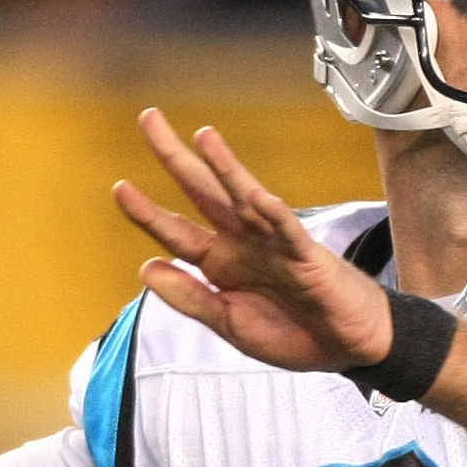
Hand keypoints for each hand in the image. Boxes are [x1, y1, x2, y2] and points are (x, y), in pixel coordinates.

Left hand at [113, 110, 393, 373]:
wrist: (347, 347)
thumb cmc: (293, 334)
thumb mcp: (230, 325)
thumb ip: (190, 298)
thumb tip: (147, 267)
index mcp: (220, 263)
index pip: (175, 232)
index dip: (147, 211)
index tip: (120, 187)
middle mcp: (242, 244)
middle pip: (202, 193)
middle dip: (175, 158)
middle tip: (148, 119)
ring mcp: (274, 245)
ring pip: (244, 199)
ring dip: (225, 169)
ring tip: (204, 139)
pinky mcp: (306, 257)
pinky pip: (288, 232)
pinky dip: (274, 216)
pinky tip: (257, 197)